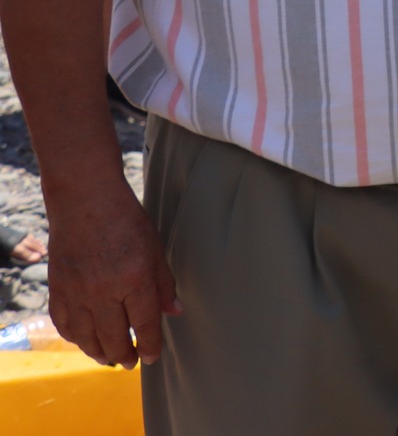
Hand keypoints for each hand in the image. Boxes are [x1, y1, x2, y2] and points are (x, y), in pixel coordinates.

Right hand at [45, 180, 179, 367]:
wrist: (85, 201)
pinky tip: (85, 340)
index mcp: (134, 279)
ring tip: (109, 358)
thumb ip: (163, 283)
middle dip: (124, 355)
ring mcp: (77, 292)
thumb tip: (174, 312)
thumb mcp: (155, 248)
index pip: (144, 324)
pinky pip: (65, 324)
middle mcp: (103, 290)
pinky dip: (75, 337)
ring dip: (98, 352)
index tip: (152, 357)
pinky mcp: (57, 289)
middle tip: (130, 363)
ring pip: (86, 337)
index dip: (149, 345)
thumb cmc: (126, 220)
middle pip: (114, 337)